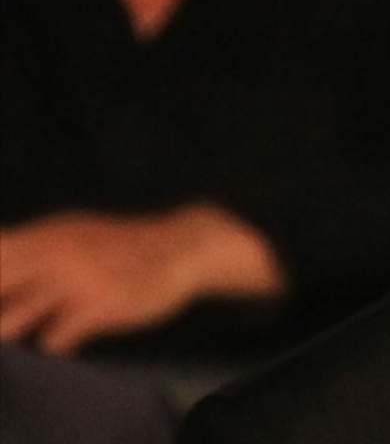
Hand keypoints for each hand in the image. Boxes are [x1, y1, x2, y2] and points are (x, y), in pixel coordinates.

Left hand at [0, 204, 283, 354]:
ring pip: (14, 318)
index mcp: (47, 235)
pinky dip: (51, 347)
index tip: (6, 293)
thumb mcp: (75, 231)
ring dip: (10, 331)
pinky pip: (55, 339)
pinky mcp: (100, 306)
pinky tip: (60, 345)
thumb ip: (35, 244)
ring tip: (19, 336)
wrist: (183, 248)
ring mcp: (77, 281)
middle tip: (13, 316)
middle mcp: (56, 254)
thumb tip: (1, 249)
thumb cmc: (125, 246)